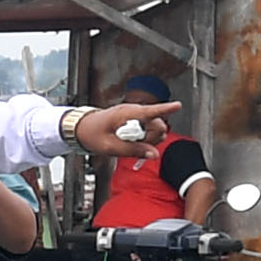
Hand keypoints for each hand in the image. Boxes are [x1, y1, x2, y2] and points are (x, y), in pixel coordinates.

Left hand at [67, 94, 185, 154]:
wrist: (82, 127)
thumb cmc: (93, 134)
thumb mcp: (110, 147)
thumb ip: (133, 150)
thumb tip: (153, 154)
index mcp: (126, 114)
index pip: (150, 111)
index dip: (165, 109)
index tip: (178, 105)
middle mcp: (133, 111)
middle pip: (157, 125)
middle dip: (152, 138)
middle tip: (135, 146)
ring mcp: (134, 115)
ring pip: (154, 129)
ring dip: (147, 140)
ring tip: (129, 144)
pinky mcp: (133, 120)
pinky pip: (146, 130)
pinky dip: (143, 139)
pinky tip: (131, 143)